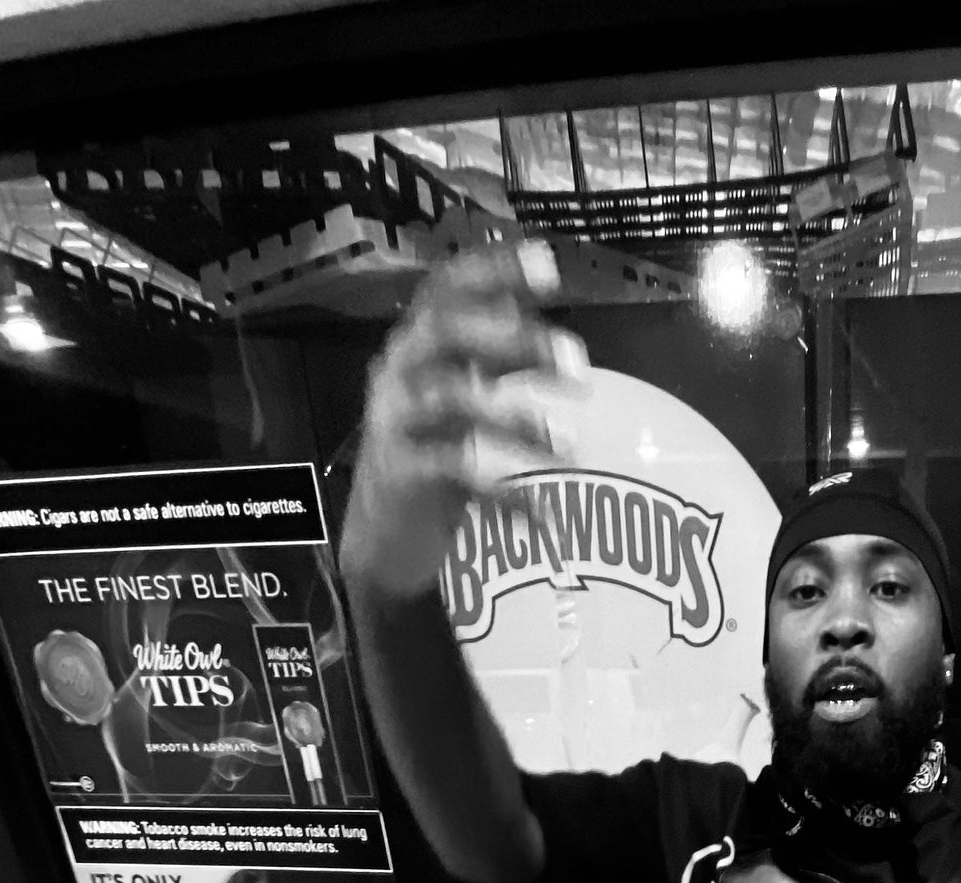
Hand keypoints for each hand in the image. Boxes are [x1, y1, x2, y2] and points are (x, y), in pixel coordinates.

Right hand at [340, 241, 589, 603]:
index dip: (494, 271)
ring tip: (569, 447)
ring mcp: (395, 419)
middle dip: (516, 340)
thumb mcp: (461, 398)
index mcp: (417, 342)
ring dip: (519, 420)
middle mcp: (399, 370)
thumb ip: (494, 360)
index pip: (449, 288)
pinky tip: (543, 518)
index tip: (549, 267)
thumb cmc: (432, 455)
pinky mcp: (402, 474)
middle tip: (578, 364)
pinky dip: (506, 495)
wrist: (383, 536)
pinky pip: (458, 473)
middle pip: (448, 331)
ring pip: (455, 400)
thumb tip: (550, 332)